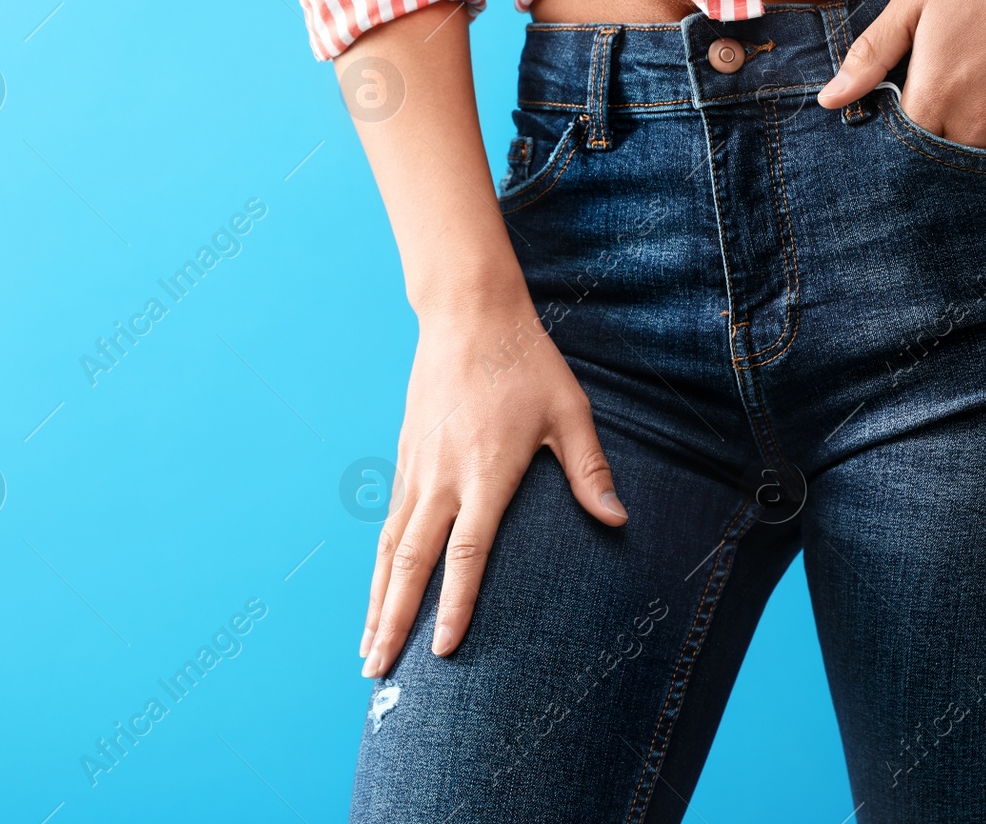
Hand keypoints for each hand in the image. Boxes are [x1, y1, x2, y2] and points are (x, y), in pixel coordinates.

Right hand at [360, 292, 627, 678]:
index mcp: (485, 470)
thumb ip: (590, 471)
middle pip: (411, 562)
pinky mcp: (405, 459)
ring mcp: (417, 468)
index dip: (455, 603)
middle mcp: (442, 475)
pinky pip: (387, 524)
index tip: (442, 649)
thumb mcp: (570, 412)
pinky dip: (378, 567)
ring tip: (367, 651)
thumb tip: (619, 522)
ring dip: (376, 602)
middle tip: (378, 671)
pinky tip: (377, 595)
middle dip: (393, 620)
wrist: (469, 314)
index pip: (468, 551)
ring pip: (389, 548)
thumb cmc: (527, 363)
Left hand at [816, 0, 985, 151]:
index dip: (892, 136)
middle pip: (935, 162)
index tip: (895, 115)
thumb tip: (828, 100)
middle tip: (928, 116)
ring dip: (962, 153)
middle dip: (924, 149)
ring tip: (957, 122)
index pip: (899, 145)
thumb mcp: (914, 3)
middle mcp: (974, 120)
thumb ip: (870, 54)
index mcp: (935, 94)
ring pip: (975, 167)